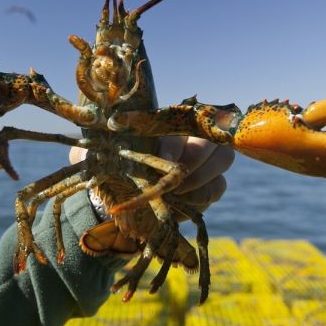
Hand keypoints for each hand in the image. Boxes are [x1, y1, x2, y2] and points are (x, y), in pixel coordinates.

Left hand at [69, 136, 233, 215]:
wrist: (120, 200)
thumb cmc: (112, 169)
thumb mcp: (103, 153)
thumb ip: (108, 138)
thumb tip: (112, 122)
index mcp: (165, 123)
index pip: (182, 124)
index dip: (174, 144)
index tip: (162, 160)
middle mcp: (190, 136)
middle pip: (210, 138)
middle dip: (194, 161)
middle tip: (173, 182)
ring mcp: (205, 161)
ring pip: (222, 159)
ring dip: (199, 178)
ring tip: (175, 193)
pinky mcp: (210, 184)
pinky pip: (218, 186)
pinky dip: (202, 196)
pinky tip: (181, 203)